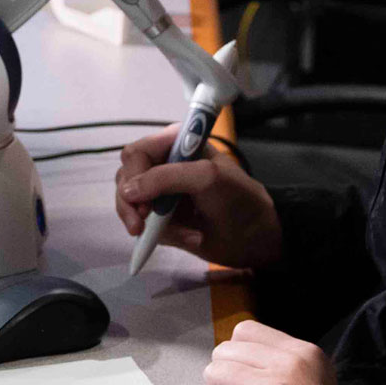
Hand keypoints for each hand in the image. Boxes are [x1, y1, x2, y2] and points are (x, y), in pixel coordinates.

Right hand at [114, 130, 282, 269]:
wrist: (259, 239)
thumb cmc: (239, 200)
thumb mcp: (206, 179)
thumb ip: (165, 178)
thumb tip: (126, 191)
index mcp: (177, 144)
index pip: (137, 153)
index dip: (134, 176)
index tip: (141, 203)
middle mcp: (165, 165)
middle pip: (126, 177)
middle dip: (131, 203)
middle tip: (141, 224)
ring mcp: (161, 192)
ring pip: (129, 203)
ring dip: (149, 224)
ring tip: (184, 235)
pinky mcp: (162, 217)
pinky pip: (143, 225)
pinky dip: (160, 235)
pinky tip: (189, 237)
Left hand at [201, 320, 374, 384]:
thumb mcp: (317, 384)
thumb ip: (283, 368)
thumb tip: (238, 362)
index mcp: (305, 352)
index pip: (246, 331)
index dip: (238, 358)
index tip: (249, 383)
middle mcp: (291, 361)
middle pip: (225, 352)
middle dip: (226, 380)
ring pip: (214, 374)